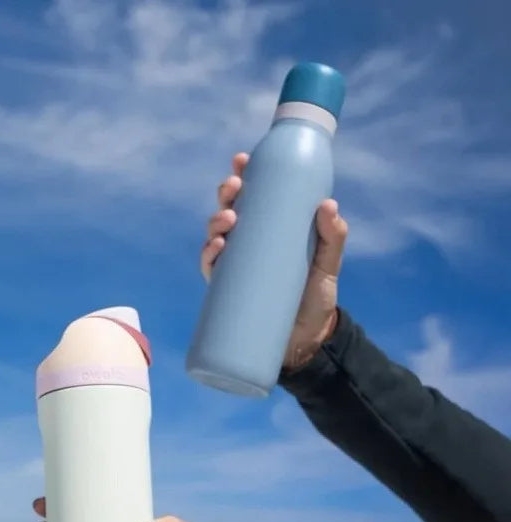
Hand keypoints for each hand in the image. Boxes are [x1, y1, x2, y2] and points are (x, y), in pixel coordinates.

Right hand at [201, 153, 348, 369]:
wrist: (306, 341)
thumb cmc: (316, 299)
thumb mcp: (329, 264)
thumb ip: (333, 236)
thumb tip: (327, 206)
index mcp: (270, 231)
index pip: (253, 197)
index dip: (243, 175)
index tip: (241, 160)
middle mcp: (249, 245)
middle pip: (230, 210)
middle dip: (226, 194)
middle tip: (234, 187)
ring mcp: (236, 267)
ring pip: (216, 235)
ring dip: (215, 221)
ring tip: (228, 220)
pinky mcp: (228, 291)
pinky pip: (211, 269)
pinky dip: (209, 255)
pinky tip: (216, 247)